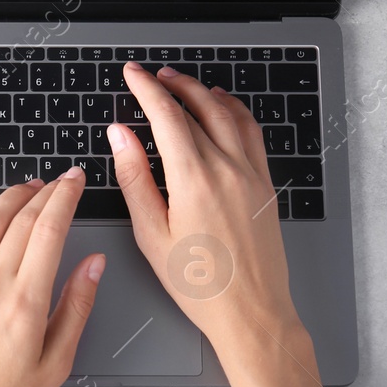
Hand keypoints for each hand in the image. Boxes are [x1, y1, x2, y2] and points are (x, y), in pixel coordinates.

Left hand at [0, 173, 102, 386]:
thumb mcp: (55, 364)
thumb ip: (75, 307)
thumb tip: (93, 264)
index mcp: (25, 303)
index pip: (50, 230)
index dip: (66, 198)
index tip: (76, 181)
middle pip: (21, 220)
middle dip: (46, 192)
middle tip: (61, 181)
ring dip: (9, 198)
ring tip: (28, 188)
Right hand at [109, 63, 306, 364]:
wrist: (251, 312)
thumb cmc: (199, 284)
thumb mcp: (151, 234)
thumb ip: (134, 177)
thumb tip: (121, 135)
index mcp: (194, 179)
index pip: (166, 115)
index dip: (146, 89)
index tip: (132, 74)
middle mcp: (227, 168)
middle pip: (198, 108)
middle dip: (171, 85)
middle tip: (152, 76)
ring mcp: (251, 174)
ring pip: (228, 114)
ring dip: (203, 92)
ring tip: (183, 84)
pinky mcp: (265, 185)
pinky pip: (251, 132)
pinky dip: (234, 111)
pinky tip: (223, 109)